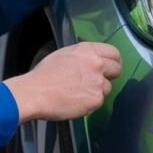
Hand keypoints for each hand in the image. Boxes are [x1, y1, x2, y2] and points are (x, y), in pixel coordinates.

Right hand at [3, 42, 121, 121]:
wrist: (35, 93)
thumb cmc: (44, 74)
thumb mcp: (64, 54)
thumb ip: (82, 56)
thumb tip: (91, 61)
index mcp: (88, 50)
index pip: (113, 53)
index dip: (113, 61)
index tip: (110, 67)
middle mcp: (96, 64)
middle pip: (117, 69)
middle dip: (110, 75)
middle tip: (97, 81)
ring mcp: (98, 82)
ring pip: (107, 87)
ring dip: (97, 90)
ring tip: (79, 92)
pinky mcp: (96, 99)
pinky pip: (98, 101)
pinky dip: (90, 103)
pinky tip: (75, 101)